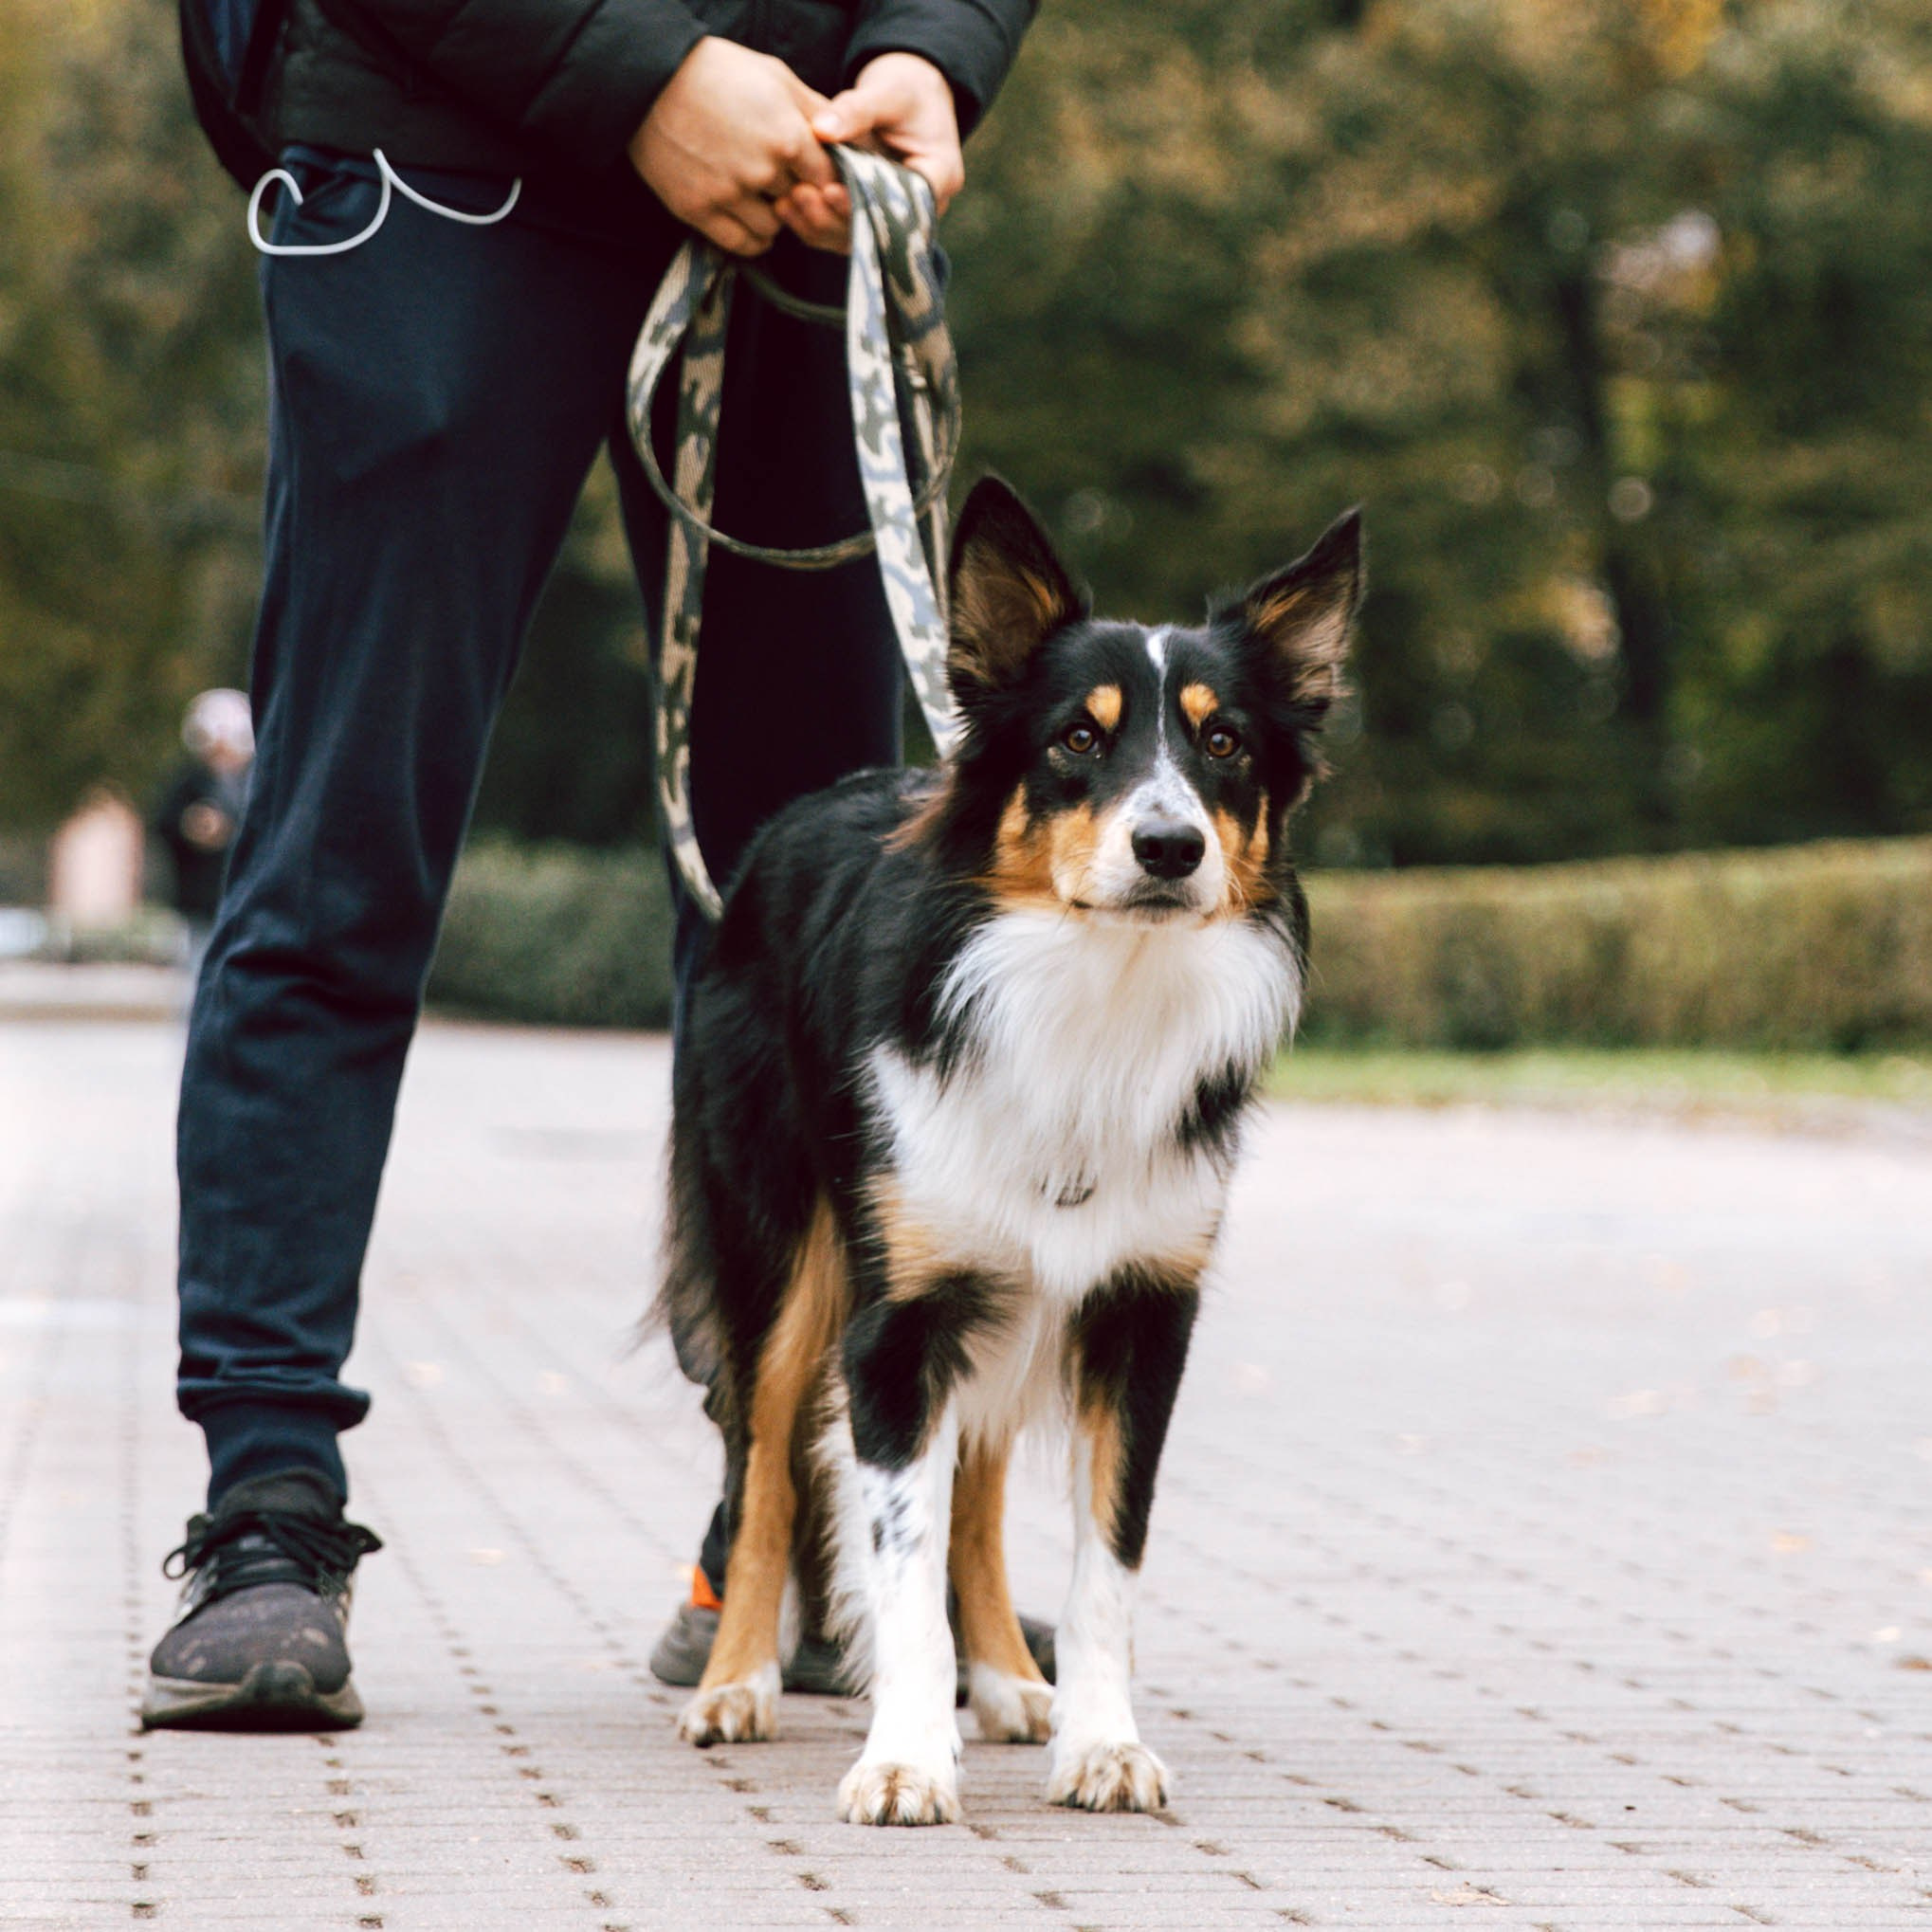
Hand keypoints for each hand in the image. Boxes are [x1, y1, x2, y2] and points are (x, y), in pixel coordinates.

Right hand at [630, 38, 838, 257]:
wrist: (649, 80)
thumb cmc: (717, 70)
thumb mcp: (775, 75)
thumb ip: (814, 109)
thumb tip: (844, 137)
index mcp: (787, 136)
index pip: (828, 178)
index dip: (822, 176)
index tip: (812, 171)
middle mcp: (762, 170)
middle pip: (801, 203)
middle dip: (795, 193)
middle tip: (780, 178)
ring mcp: (729, 194)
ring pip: (774, 229)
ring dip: (772, 216)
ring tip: (758, 194)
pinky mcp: (699, 210)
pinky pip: (742, 245)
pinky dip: (751, 238)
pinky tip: (747, 218)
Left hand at [773, 52, 962, 253]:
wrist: (904, 102)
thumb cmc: (904, 92)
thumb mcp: (887, 92)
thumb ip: (857, 109)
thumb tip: (821, 129)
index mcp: (939, 176)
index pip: (908, 203)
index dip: (869, 204)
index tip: (833, 191)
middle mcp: (919, 209)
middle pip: (879, 228)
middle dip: (837, 217)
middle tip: (802, 196)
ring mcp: (893, 220)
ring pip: (856, 237)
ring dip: (821, 224)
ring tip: (788, 201)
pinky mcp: (868, 221)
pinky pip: (840, 233)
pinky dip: (813, 223)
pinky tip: (785, 208)